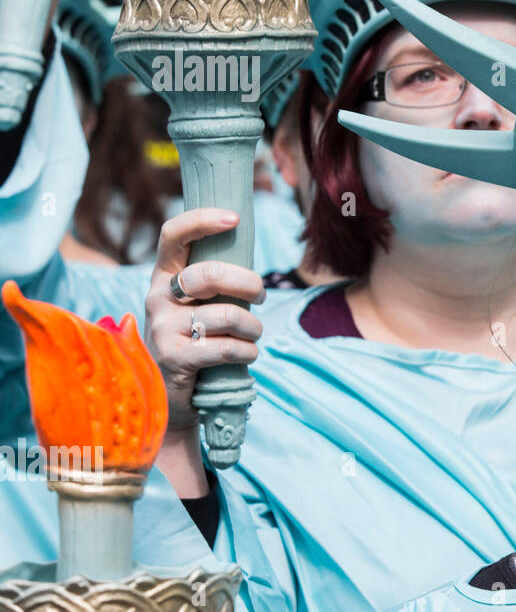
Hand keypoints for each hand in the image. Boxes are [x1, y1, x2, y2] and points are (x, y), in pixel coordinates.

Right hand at [145, 209, 265, 425]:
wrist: (168, 393)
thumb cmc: (194, 338)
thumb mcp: (196, 303)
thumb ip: (213, 280)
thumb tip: (246, 246)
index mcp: (164, 277)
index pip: (173, 235)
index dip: (201, 220)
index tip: (234, 218)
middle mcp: (158, 297)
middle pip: (209, 274)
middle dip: (248, 282)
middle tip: (261, 295)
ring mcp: (163, 328)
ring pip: (226, 315)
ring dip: (253, 327)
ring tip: (253, 335)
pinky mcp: (174, 358)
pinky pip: (225, 348)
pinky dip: (247, 352)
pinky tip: (247, 355)